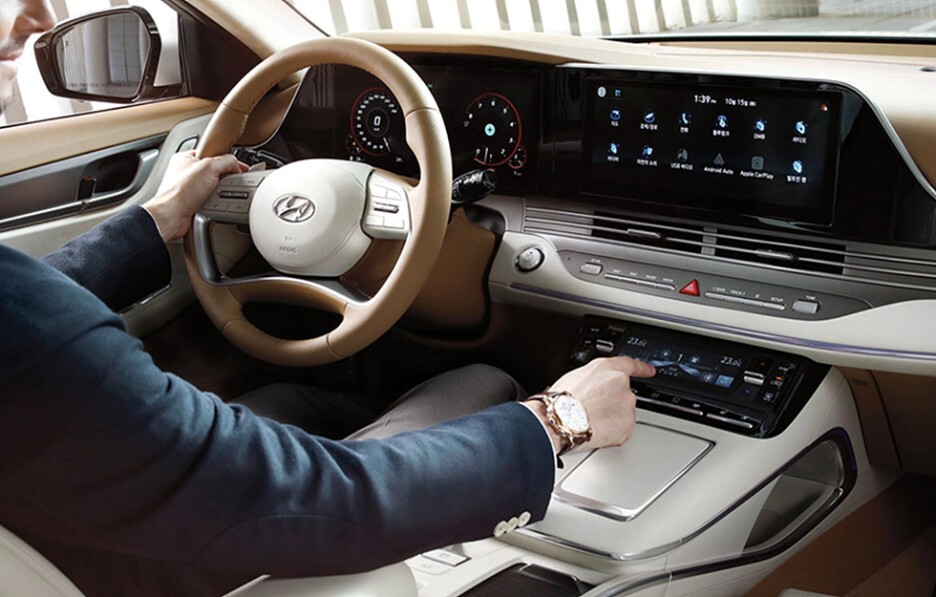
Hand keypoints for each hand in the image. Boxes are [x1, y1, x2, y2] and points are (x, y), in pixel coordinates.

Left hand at [143, 151, 246, 241]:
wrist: (172, 216)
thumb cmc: (181, 191)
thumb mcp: (210, 167)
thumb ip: (227, 161)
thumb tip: (236, 165)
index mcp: (185, 158)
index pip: (212, 153)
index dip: (226, 159)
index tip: (238, 166)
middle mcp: (184, 172)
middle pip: (213, 170)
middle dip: (223, 177)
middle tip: (228, 181)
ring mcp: (187, 188)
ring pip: (212, 186)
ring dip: (218, 191)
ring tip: (217, 194)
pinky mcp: (190, 202)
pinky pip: (208, 198)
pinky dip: (213, 201)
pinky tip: (212, 203)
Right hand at [525, 357, 654, 453]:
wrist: (562, 420)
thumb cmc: (562, 399)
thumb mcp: (577, 374)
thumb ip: (596, 377)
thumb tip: (598, 384)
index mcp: (610, 369)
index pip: (632, 365)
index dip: (642, 368)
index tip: (650, 371)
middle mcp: (623, 386)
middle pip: (624, 393)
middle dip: (612, 401)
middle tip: (592, 407)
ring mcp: (627, 407)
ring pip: (623, 412)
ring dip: (612, 416)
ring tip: (590, 419)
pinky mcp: (627, 427)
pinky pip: (621, 429)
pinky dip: (612, 431)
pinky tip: (596, 429)